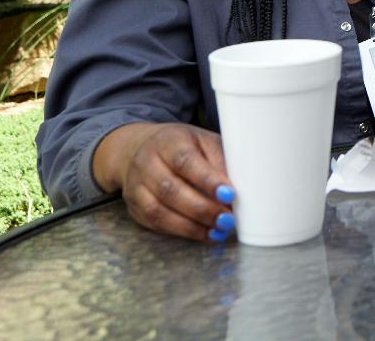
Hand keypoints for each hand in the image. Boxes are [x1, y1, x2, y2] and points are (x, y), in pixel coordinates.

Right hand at [95, 122, 236, 242]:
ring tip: (217, 231)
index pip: (185, 161)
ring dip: (191, 226)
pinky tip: (202, 233)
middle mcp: (146, 163)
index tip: (229, 194)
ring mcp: (136, 187)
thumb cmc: (182, 146)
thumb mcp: (204, 142)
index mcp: (168, 142)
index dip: (208, 180)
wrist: (140, 148)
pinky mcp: (134, 208)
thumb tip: (239, 187)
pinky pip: (155, 224)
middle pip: (170, 190)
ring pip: (159, 211)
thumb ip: (220, 160)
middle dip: (202, 208)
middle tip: (227, 219)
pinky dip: (181, 232)